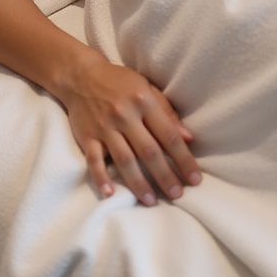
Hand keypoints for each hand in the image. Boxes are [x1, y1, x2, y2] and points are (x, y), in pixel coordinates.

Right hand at [58, 53, 200, 205]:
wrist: (81, 76)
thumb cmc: (120, 82)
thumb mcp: (147, 88)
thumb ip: (167, 113)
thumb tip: (188, 138)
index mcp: (144, 102)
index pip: (168, 135)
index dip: (183, 159)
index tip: (195, 178)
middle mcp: (125, 115)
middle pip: (149, 151)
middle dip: (165, 176)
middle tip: (178, 195)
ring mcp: (104, 127)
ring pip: (125, 160)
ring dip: (139, 183)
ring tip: (152, 201)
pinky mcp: (87, 137)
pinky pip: (94, 161)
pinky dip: (102, 177)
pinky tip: (111, 193)